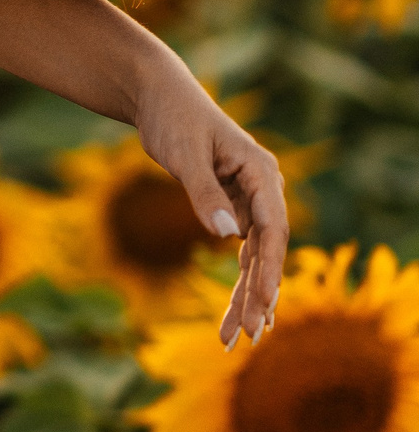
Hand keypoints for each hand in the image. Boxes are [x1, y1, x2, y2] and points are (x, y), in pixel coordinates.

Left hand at [132, 77, 286, 346]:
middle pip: (267, 251)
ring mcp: (250, 200)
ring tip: (240, 335)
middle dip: (259, 295)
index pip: (273, 231)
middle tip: (250, 336)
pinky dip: (239, 277)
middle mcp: (264, 189)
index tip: (262, 306)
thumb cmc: (172, 117)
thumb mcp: (183, 153)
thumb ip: (204, 194)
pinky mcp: (232, 205)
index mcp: (262, 174)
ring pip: (255, 256)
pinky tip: (241, 307)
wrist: (159, 96)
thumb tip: (228, 237)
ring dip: (248, 294)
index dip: (269, 271)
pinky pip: (241, 249)